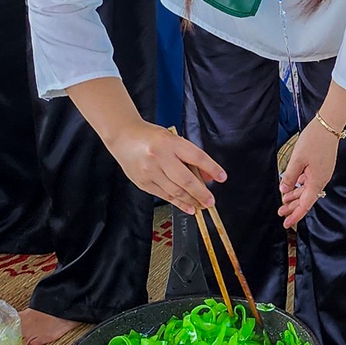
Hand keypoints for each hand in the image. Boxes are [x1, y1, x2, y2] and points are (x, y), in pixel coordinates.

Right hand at [107, 120, 225, 212]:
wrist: (123, 137)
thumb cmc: (151, 137)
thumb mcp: (173, 140)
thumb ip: (190, 157)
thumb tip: (208, 176)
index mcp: (169, 142)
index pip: (196, 157)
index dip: (212, 168)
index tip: (222, 177)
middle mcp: (159, 157)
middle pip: (186, 180)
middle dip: (201, 193)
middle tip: (211, 202)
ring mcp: (150, 171)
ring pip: (175, 191)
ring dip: (191, 201)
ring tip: (202, 206)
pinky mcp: (143, 182)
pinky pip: (165, 196)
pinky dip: (178, 203)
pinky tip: (188, 207)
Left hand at [278, 127, 338, 227]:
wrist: (328, 126)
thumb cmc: (314, 141)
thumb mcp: (297, 160)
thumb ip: (290, 177)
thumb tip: (284, 190)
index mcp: (317, 181)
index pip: (305, 204)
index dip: (295, 215)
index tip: (286, 223)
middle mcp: (321, 180)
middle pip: (306, 199)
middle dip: (293, 207)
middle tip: (280, 212)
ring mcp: (322, 173)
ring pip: (308, 190)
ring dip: (296, 196)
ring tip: (284, 201)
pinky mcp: (322, 167)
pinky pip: (310, 181)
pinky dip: (300, 185)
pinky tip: (293, 186)